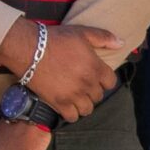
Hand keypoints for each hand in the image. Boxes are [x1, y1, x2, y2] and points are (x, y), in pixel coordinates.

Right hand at [0, 19, 118, 120]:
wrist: (28, 49)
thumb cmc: (55, 39)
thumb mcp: (82, 33)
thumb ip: (104, 38)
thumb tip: (121, 43)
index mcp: (96, 68)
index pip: (111, 82)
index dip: (104, 80)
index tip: (96, 77)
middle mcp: (87, 84)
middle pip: (99, 96)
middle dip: (92, 91)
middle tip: (82, 85)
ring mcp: (73, 95)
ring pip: (88, 109)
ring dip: (83, 104)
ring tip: (76, 97)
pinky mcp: (59, 103)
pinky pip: (72, 117)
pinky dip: (71, 113)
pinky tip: (66, 105)